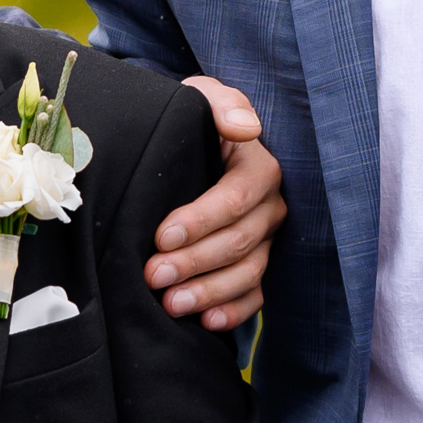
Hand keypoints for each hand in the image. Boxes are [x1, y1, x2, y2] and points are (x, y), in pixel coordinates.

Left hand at [153, 78, 286, 331]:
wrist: (182, 146)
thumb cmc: (188, 122)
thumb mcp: (199, 99)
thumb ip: (220, 104)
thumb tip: (246, 127)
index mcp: (258, 167)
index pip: (237, 198)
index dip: (202, 219)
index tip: (162, 236)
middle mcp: (268, 206)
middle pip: (240, 241)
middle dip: (195, 262)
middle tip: (153, 276)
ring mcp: (264, 240)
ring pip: (247, 273)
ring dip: (209, 292)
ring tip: (170, 305)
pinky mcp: (254, 266)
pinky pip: (254, 296)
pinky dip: (233, 312)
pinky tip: (206, 323)